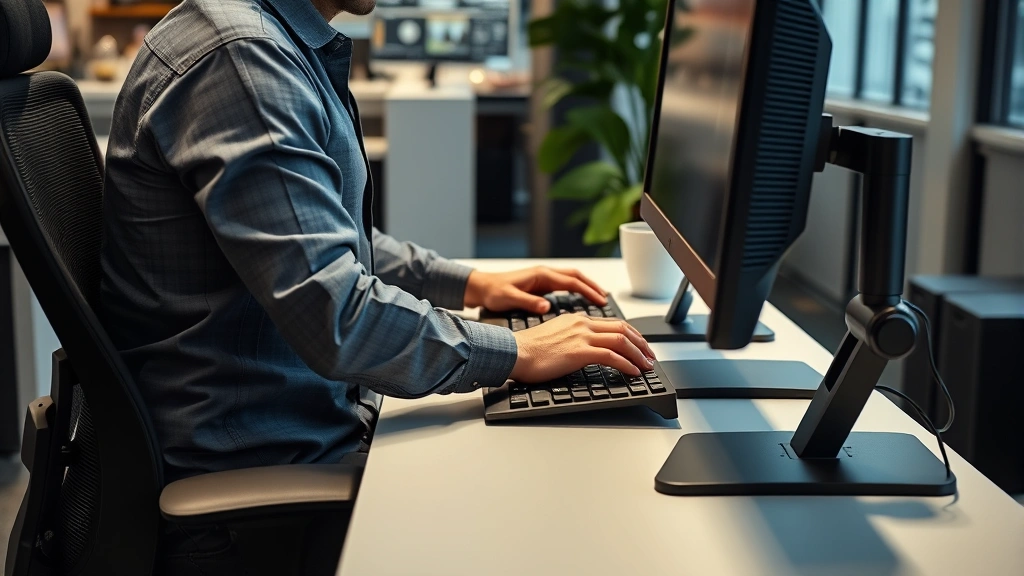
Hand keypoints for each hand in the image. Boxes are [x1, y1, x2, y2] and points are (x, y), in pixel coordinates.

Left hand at [464, 266, 606, 313]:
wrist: (481, 287)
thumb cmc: (493, 293)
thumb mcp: (509, 299)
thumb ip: (528, 303)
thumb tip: (546, 307)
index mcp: (541, 275)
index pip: (572, 282)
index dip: (588, 291)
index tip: (602, 301)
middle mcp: (544, 273)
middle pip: (576, 276)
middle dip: (593, 286)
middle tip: (607, 299)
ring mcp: (543, 277)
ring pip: (571, 279)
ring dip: (586, 286)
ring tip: (600, 298)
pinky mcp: (540, 284)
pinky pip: (564, 284)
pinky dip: (576, 290)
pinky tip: (581, 300)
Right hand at [509, 314, 655, 381]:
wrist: (514, 352)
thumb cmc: (528, 350)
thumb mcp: (554, 336)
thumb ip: (571, 338)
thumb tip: (581, 350)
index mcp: (576, 319)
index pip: (612, 323)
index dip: (631, 334)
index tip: (639, 344)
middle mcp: (582, 324)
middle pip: (622, 329)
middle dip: (641, 343)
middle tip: (649, 356)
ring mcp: (581, 336)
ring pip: (621, 340)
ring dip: (638, 354)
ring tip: (646, 366)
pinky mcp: (579, 351)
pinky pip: (612, 356)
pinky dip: (627, 364)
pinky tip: (633, 372)